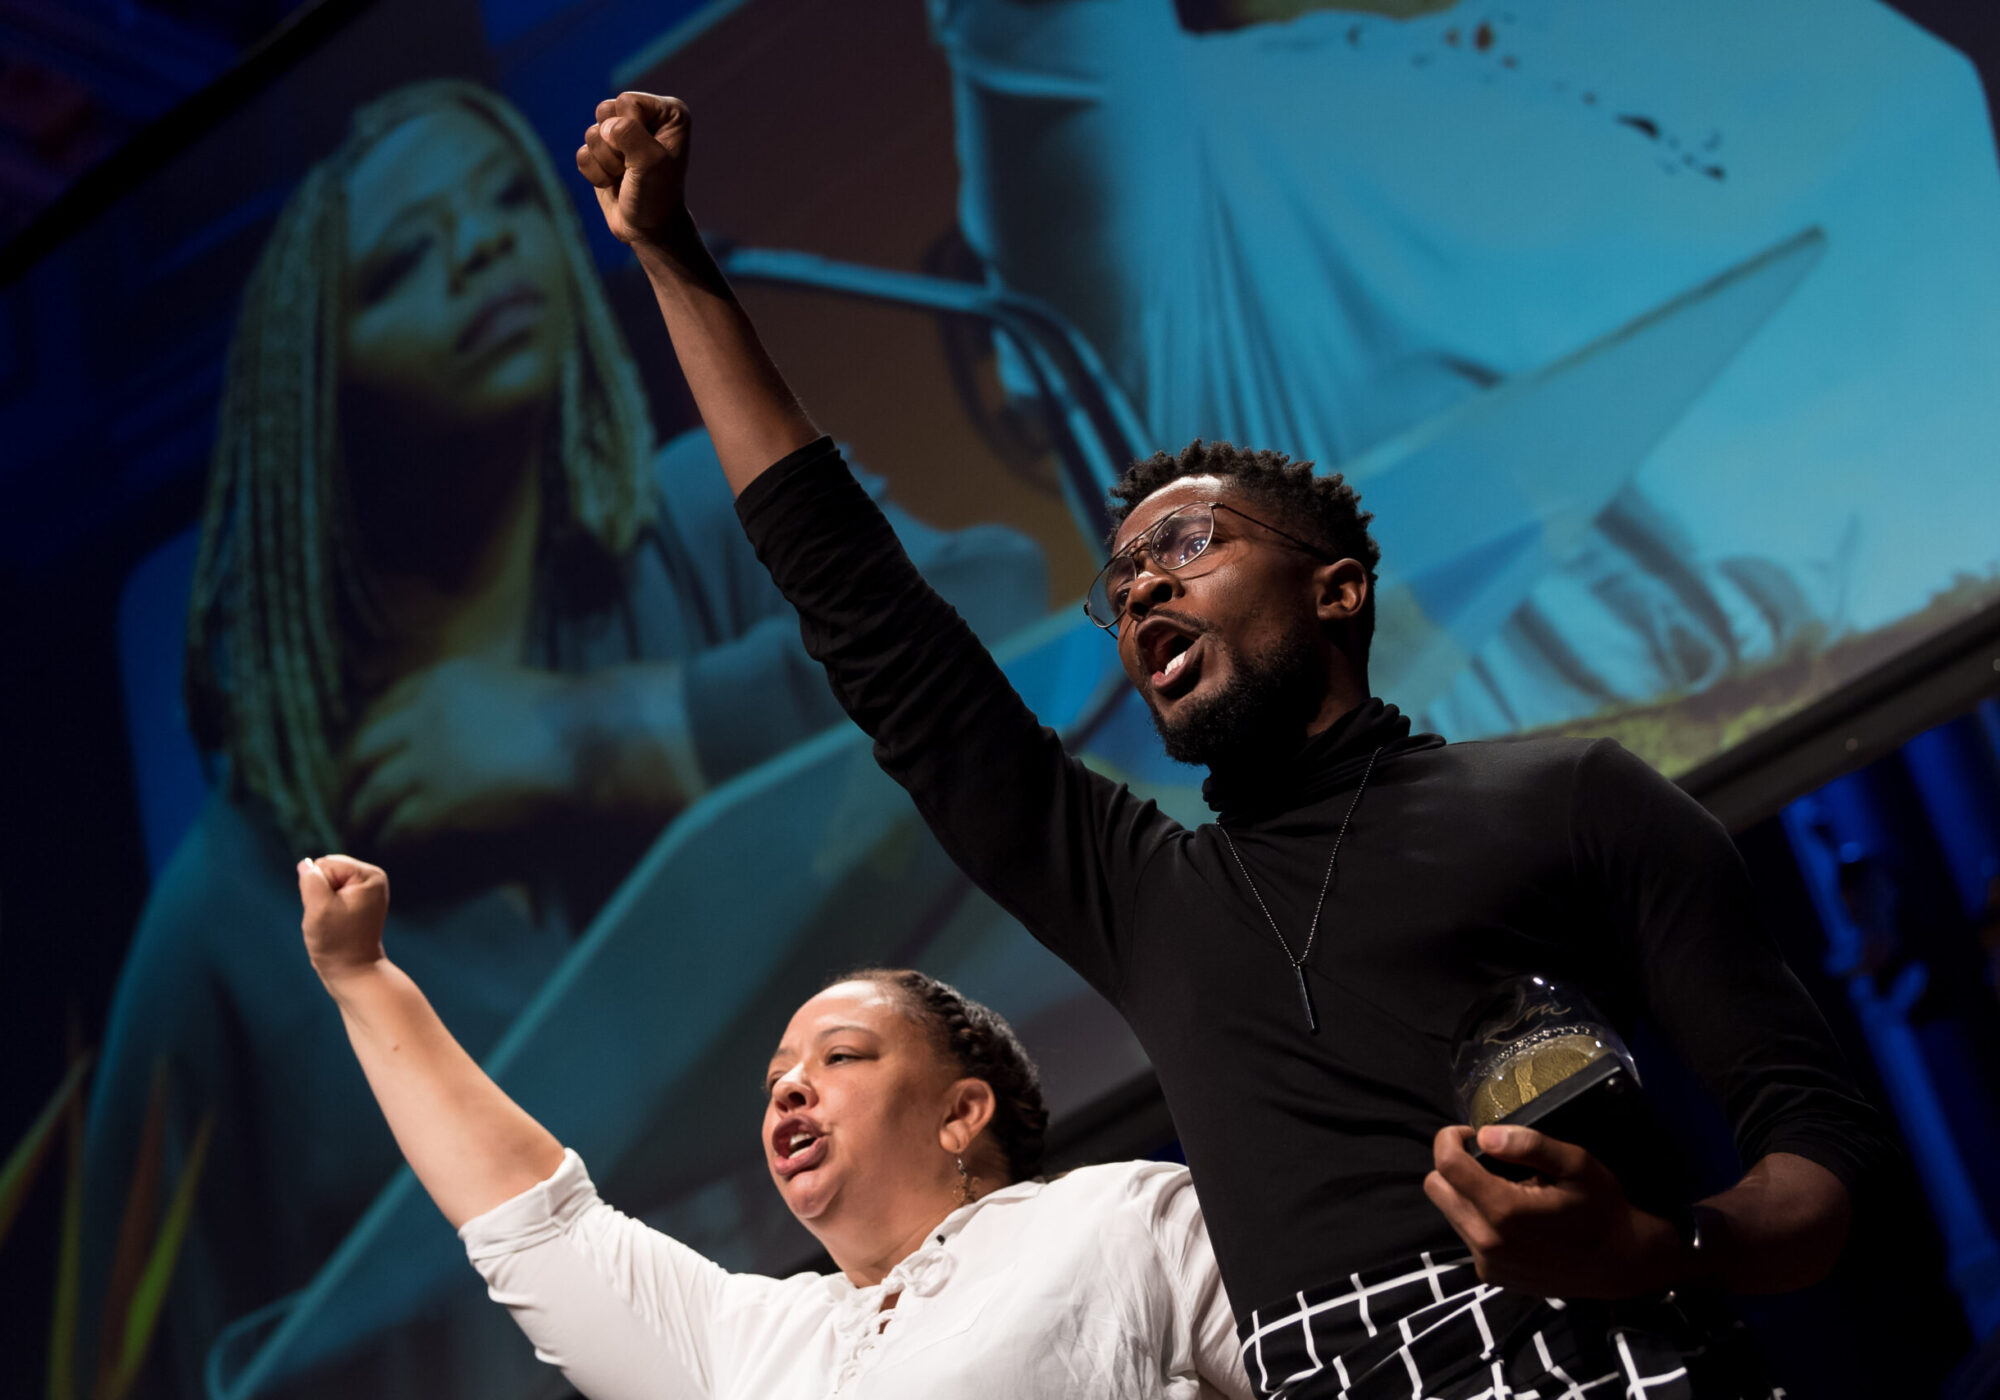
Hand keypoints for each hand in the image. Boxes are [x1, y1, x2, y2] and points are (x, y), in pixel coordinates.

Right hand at [299, 855, 389, 980]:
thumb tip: (306, 864)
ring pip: (324, 884)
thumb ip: (310, 880)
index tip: (331, 912)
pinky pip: (328, 895)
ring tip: (333, 922)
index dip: (318, 888)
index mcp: (370, 875)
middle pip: (326, 870)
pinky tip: (335, 924)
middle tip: (331, 919)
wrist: (353, 972)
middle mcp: (372, 878)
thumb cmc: (337, 942)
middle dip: (319, 893)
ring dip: (320, 902)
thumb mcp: (318, 908)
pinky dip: (324, 909)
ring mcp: (366, 890)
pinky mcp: (357, 901)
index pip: (325, 864)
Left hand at [342, 658, 575, 853]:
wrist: (591, 744)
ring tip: (356, 841)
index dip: (366, 740)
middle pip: (364, 751)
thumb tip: (456, 737)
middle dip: (347, 782)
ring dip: (359, 821)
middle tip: (345, 804)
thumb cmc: (569, 720)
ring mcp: (429, 759)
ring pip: (373, 794)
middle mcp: (424, 716)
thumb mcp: (507, 691)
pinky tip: (389, 857)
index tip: (361, 763)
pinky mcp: (441, 800)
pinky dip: (388, 844)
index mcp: (440, 682)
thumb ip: (471, 707)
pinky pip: (399, 827)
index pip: (382, 709)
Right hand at [577, 92, 691, 249]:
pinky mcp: (603, 152)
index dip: (629, 130)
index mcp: (669, 112)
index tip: (648, 156)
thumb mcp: (651, 163)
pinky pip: (582, 152)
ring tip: (626, 176)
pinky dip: (595, 173)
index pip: (627, 102)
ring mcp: (623, 134)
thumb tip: (605, 127)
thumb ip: (630, 134)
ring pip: (591, 133)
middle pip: (605, 111)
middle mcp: (646, 117)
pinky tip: (613, 183)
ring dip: (605, 162)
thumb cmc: (657, 195)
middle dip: (613, 146)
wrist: (649, 230)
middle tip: (633, 167)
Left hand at [1423, 1125, 1686, 1298]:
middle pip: (1436, 1188)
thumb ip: (1529, 1145)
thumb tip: (1485, 1135)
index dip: (1450, 1139)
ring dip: (1467, 1194)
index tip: (1472, 1134)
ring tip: (1506, 1190)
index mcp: (1503, 1211)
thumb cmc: (1601, 1208)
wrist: (1622, 1263)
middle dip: (1454, 1166)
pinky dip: (1478, 1219)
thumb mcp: (1576, 1164)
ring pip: (1449, 1211)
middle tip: (1489, 1160)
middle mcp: (1486, 1242)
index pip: (1446, 1165)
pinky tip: (1513, 1218)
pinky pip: (1467, 1236)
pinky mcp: (1492, 1276)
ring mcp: (1487, 1263)